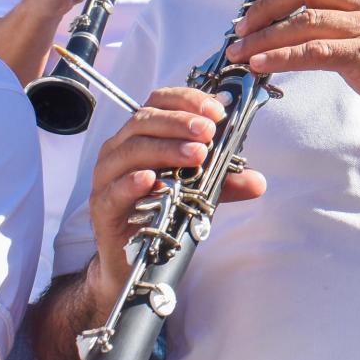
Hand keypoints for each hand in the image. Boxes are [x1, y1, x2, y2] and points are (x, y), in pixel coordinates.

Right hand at [83, 85, 265, 317]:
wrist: (133, 258)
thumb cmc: (162, 211)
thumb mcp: (200, 191)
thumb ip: (224, 183)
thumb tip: (258, 181)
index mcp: (142, 135)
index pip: (159, 102)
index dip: (187, 100)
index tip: (217, 111)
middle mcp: (120, 149)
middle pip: (144, 121)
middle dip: (179, 123)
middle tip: (209, 133)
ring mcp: (107, 177)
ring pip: (130, 151)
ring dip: (165, 149)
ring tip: (196, 156)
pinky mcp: (102, 207)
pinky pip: (113, 190)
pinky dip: (132, 183)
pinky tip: (151, 180)